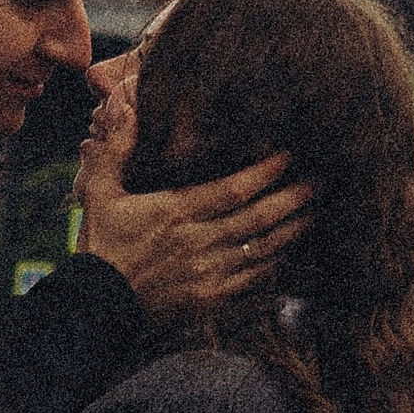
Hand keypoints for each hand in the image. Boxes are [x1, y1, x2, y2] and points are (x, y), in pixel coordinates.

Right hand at [73, 70, 309, 318]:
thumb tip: (127, 106)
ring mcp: (206, 273)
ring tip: (313, 213)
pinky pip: (251, 279)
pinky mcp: (209, 298)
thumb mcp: (97, 191)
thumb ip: (115, 149)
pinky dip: (273, 265)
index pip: (231, 189)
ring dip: (290, 230)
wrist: (95, 306)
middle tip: (318, 183)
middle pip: (257, 217)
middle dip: (292, 198)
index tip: (288, 157)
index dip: (264, 173)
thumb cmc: (99, 245)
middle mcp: (196, 242)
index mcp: (174, 212)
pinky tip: (287, 252)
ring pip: (260, 248)